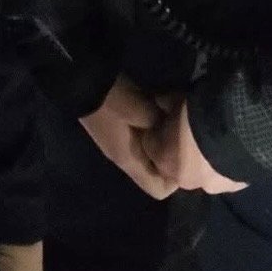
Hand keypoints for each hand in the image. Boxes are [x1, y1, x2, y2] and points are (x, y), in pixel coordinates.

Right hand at [77, 74, 176, 199]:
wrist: (82, 80)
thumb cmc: (113, 101)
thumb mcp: (143, 110)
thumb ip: (163, 123)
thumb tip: (174, 126)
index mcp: (130, 161)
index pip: (159, 189)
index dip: (176, 180)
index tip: (189, 159)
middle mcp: (125, 158)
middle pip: (155, 172)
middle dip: (172, 159)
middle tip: (186, 140)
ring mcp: (120, 143)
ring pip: (149, 154)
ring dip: (162, 143)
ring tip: (176, 125)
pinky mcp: (117, 128)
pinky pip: (141, 139)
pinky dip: (152, 131)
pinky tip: (161, 113)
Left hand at [139, 97, 247, 193]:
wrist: (241, 130)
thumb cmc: (201, 113)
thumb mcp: (178, 100)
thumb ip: (165, 104)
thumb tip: (160, 102)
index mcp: (163, 159)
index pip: (150, 145)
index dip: (158, 130)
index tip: (165, 119)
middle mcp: (183, 180)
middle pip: (175, 163)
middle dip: (180, 149)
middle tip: (191, 131)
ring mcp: (210, 187)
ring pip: (201, 173)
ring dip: (204, 161)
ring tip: (216, 141)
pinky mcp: (234, 188)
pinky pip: (224, 176)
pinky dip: (225, 165)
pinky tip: (232, 150)